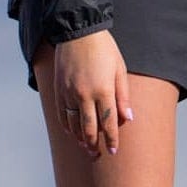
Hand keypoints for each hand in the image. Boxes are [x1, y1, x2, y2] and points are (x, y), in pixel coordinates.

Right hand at [54, 31, 133, 156]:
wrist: (77, 32)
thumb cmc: (104, 49)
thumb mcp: (119, 69)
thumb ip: (123, 96)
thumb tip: (128, 118)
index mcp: (103, 89)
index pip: (109, 122)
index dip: (112, 138)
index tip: (113, 150)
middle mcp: (84, 94)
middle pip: (89, 128)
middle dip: (94, 144)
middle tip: (97, 154)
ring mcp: (69, 93)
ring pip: (73, 124)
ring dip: (80, 137)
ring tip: (86, 146)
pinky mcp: (58, 90)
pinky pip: (61, 114)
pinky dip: (67, 126)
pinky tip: (72, 132)